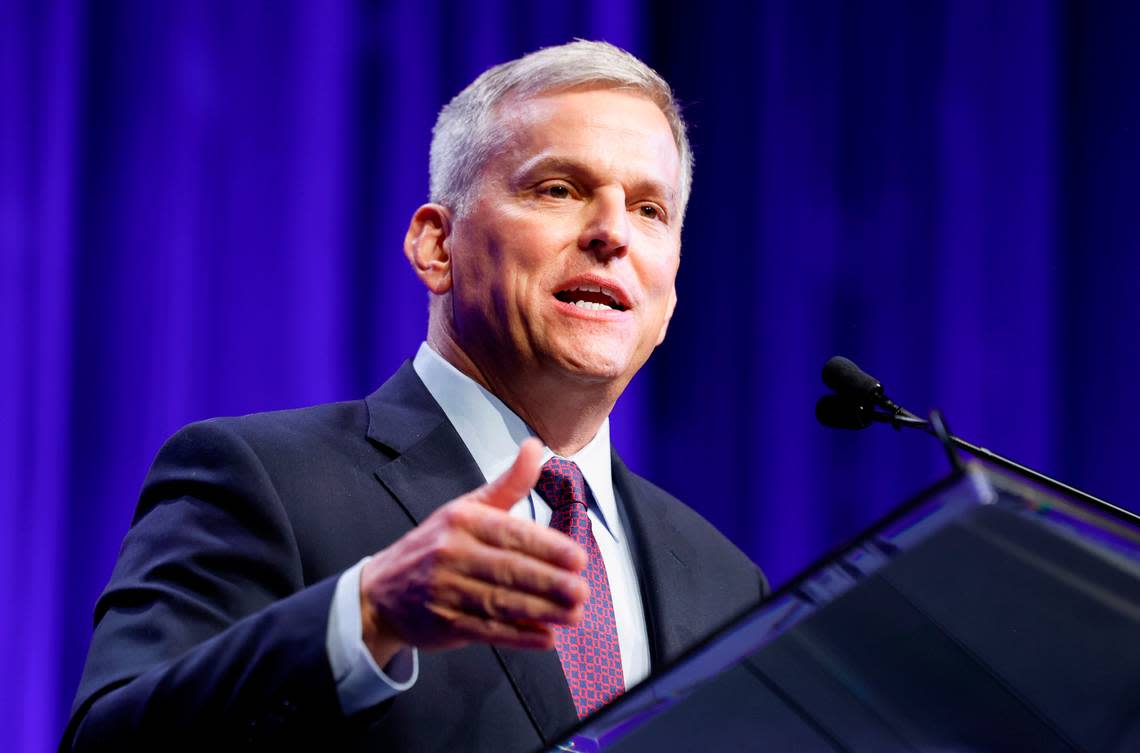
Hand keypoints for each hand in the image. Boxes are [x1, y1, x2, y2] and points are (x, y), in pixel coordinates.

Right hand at [359, 439, 587, 665]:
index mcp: (462, 520)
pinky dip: (518, 637)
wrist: (381, 591)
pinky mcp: (444, 624)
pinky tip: (545, 638)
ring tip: (574, 614)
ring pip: (502, 602)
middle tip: (582, 590)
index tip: (578, 558)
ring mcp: (446, 591)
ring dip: (542, 611)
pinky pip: (488, 631)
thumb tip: (536, 447)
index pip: (512, 534)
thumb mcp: (467, 507)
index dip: (547, 548)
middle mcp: (451, 553)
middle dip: (551, 583)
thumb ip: (509, 484)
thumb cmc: (435, 544)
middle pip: (509, 570)